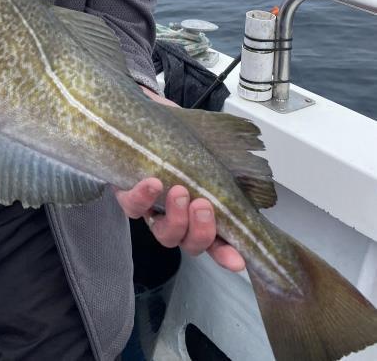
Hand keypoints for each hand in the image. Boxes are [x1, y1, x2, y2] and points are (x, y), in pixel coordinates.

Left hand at [114, 85, 245, 272]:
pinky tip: (152, 182)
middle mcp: (179, 219)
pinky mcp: (127, 198)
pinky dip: (143, 197)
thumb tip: (250, 162)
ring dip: (176, 217)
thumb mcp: (207, 147)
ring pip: (165, 234)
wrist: (142, 118)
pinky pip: (133, 208)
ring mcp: (153, 212)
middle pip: (191, 244)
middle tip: (203, 205)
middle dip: (201, 231)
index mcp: (201, 213)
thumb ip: (226, 157)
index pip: (218, 243)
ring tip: (179, 191)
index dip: (227, 254)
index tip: (239, 259)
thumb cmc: (180, 137)